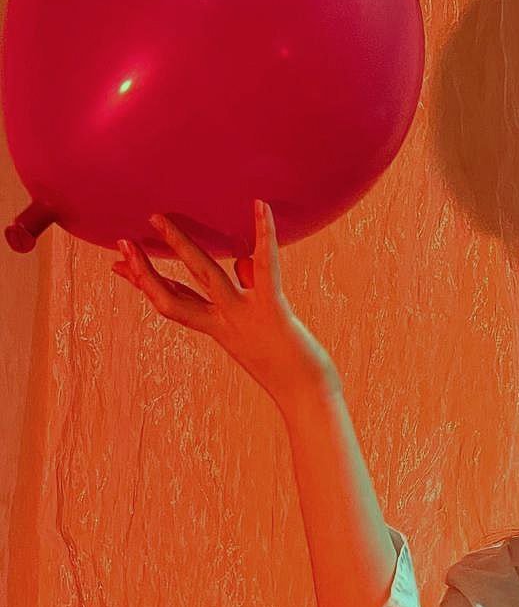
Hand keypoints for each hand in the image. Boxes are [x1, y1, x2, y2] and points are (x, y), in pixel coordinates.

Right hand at [112, 201, 338, 404]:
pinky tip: (262, 207)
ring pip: (205, 276)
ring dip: (180, 246)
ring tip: (159, 218)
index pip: (173, 303)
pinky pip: (265, 266)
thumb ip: (250, 295)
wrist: (309, 399)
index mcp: (220, 329)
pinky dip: (264, 234)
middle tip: (120, 241)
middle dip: (145, 267)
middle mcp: (226, 323)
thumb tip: (241, 261)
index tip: (119, 266)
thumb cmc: (293, 368)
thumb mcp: (267, 330)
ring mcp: (247, 316)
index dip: (146, 283)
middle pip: (175, 292)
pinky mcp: (273, 310)